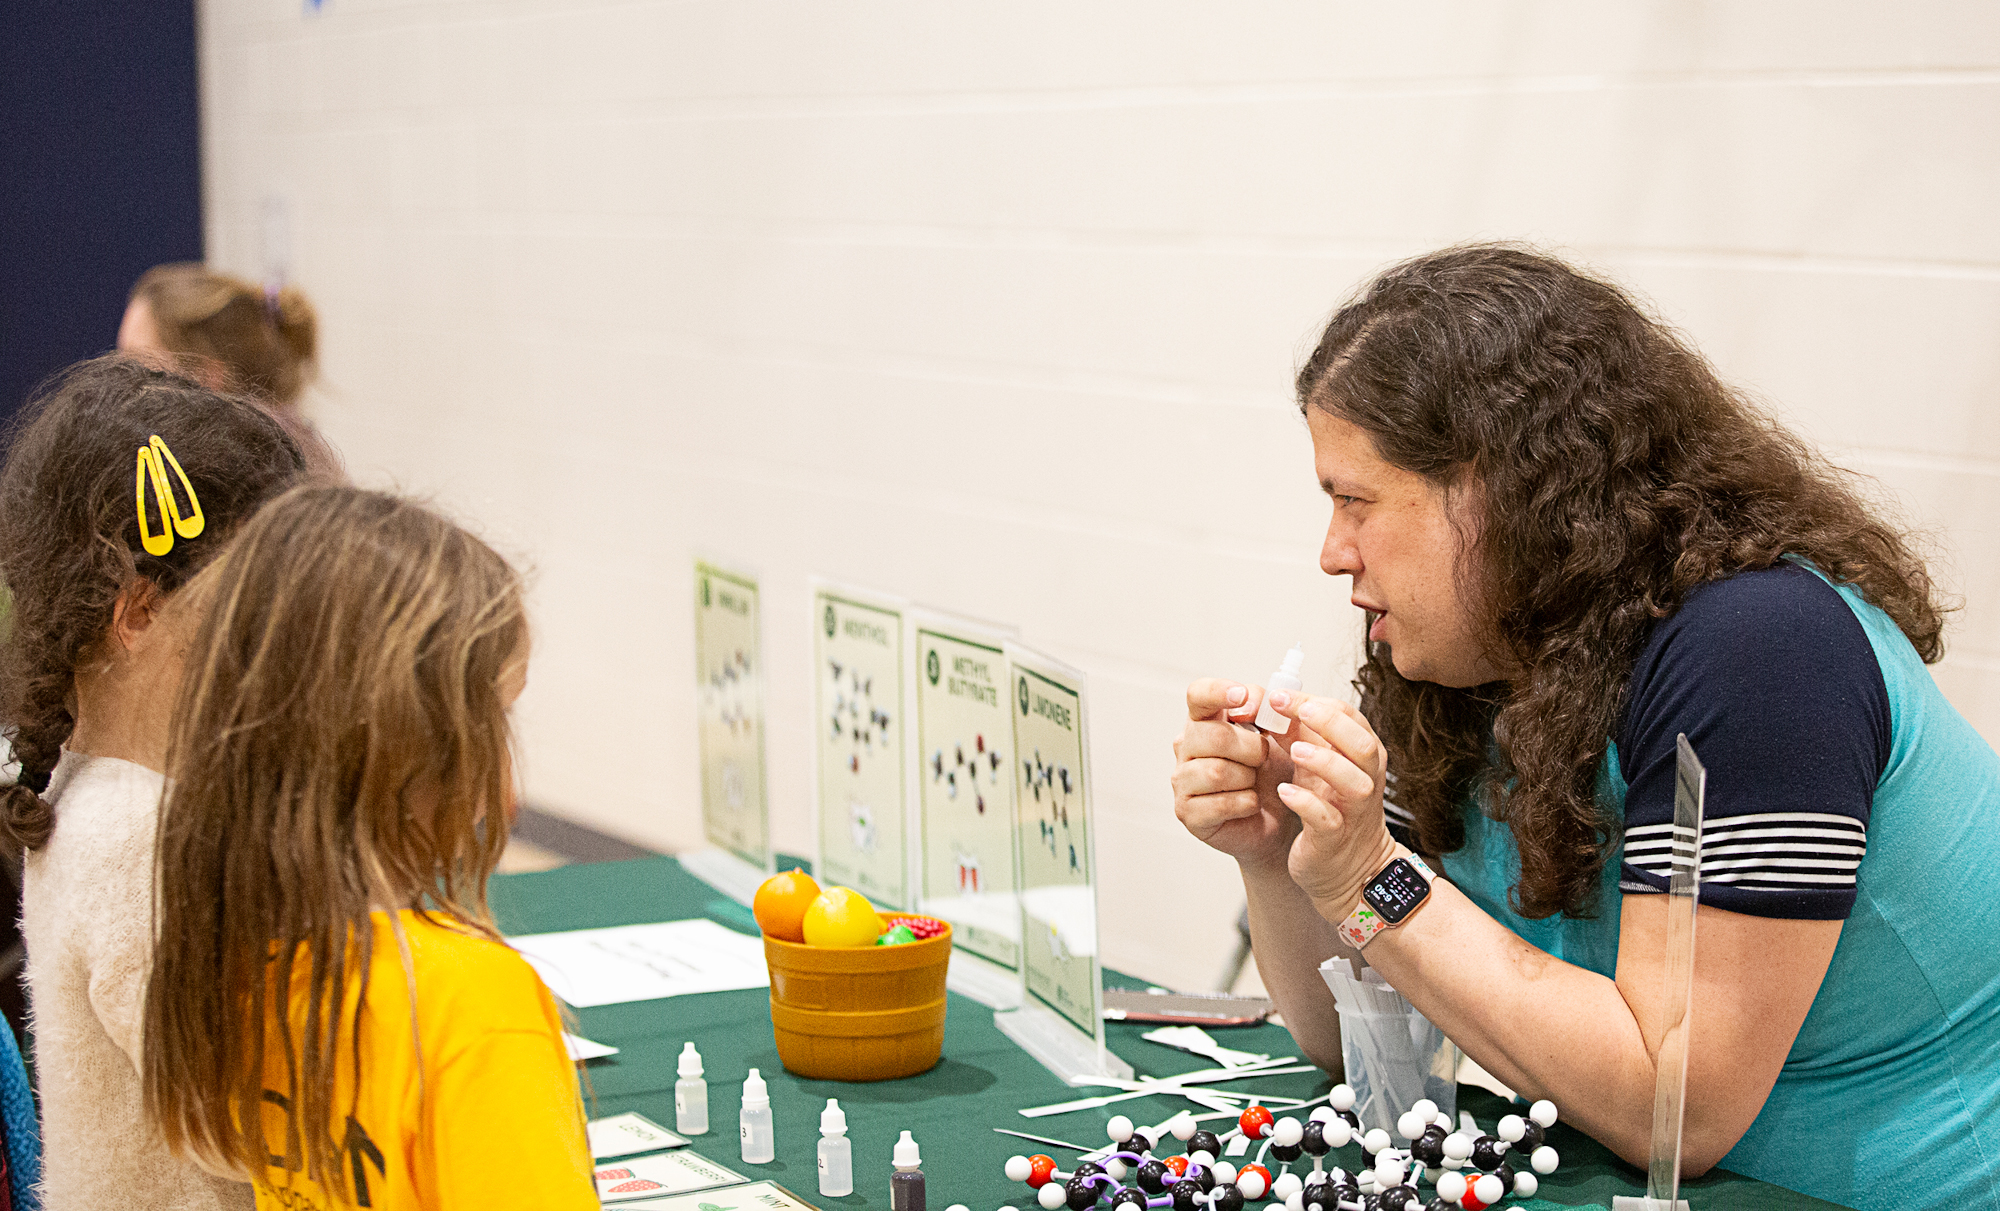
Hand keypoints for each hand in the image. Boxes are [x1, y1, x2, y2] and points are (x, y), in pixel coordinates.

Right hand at [1171, 678, 1298, 870]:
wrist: (1281, 817)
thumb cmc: (1274, 771)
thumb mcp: (1279, 734)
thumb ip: (1267, 708)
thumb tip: (1248, 700)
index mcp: (1205, 719)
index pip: (1198, 695)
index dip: (1217, 692)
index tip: (1240, 696)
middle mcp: (1186, 746)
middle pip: (1213, 735)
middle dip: (1251, 748)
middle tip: (1264, 757)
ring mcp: (1182, 781)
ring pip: (1216, 772)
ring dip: (1248, 778)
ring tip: (1255, 783)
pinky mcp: (1188, 813)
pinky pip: (1221, 804)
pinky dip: (1246, 804)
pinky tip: (1250, 804)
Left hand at [1265, 690, 1397, 922]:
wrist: (1346, 868)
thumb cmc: (1330, 807)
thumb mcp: (1315, 765)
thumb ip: (1298, 734)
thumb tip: (1271, 701)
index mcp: (1360, 756)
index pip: (1349, 717)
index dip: (1316, 702)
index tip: (1278, 695)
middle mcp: (1365, 780)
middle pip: (1363, 745)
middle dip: (1330, 724)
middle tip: (1297, 711)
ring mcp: (1353, 811)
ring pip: (1355, 782)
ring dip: (1325, 763)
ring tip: (1295, 751)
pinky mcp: (1334, 839)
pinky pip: (1327, 819)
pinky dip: (1307, 803)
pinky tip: (1286, 792)